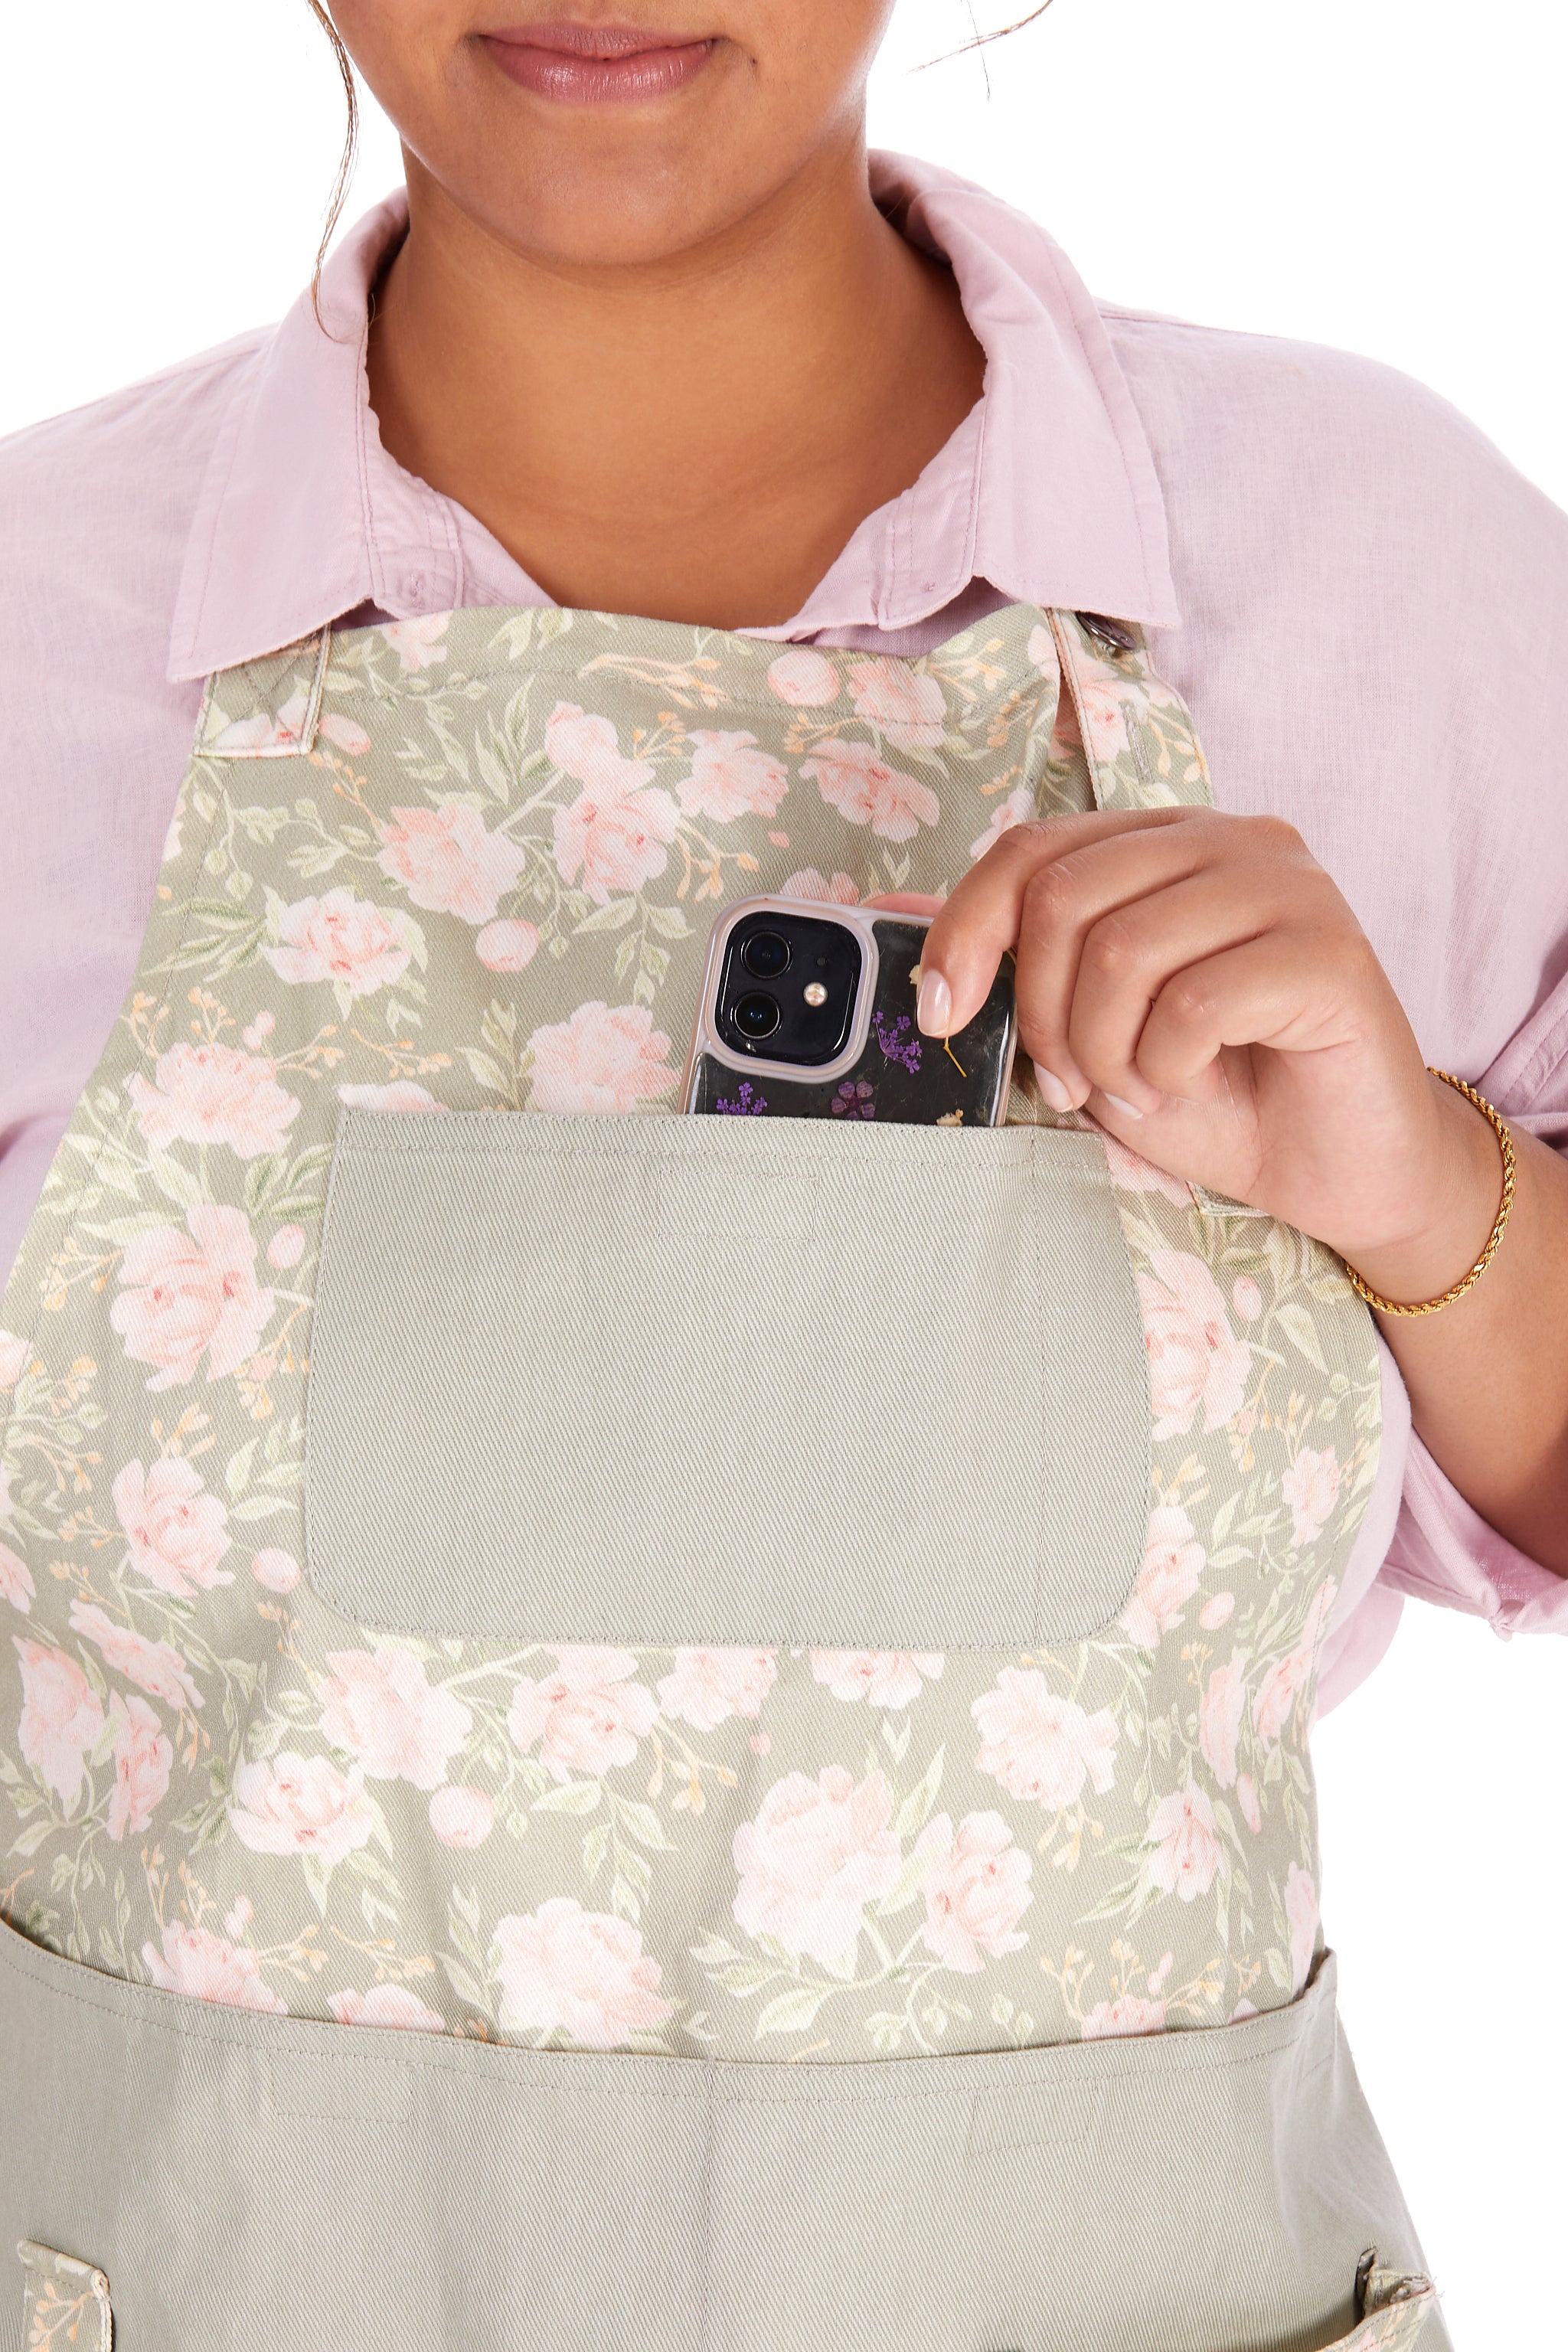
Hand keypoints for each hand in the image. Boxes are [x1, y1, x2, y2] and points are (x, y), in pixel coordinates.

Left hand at [881, 807, 1502, 1301]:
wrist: (1341, 1173)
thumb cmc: (1218, 1098)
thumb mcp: (1085, 1034)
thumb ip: (1006, 970)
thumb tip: (883, 914)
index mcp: (1166, 843)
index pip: (1032, 849)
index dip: (966, 930)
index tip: (940, 1015)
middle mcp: (1232, 840)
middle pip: (1064, 896)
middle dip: (1042, 1012)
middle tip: (1075, 1080)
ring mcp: (1290, 886)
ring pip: (1123, 949)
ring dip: (1106, 1049)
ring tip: (1140, 1086)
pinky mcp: (1331, 951)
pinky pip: (1196, 1001)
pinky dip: (1169, 1066)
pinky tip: (1195, 1084)